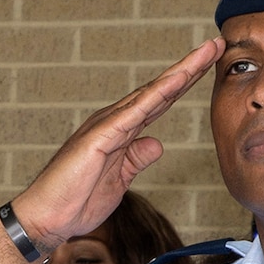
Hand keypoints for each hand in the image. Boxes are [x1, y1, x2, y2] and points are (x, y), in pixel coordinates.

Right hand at [14, 38, 223, 247]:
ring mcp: (107, 126)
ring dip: (180, 72)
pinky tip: (177, 80)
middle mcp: (114, 121)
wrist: (46, 218)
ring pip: (151, 93)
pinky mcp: (100, 137)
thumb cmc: (76, 201)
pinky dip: (157, 94)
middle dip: (190, 68)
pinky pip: (134, 112)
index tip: (209, 66)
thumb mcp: (119, 181)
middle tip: (216, 45)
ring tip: (206, 52)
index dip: (185, 83)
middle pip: (160, 90)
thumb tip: (157, 143)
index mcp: (121, 132)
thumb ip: (137, 159)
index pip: (159, 102)